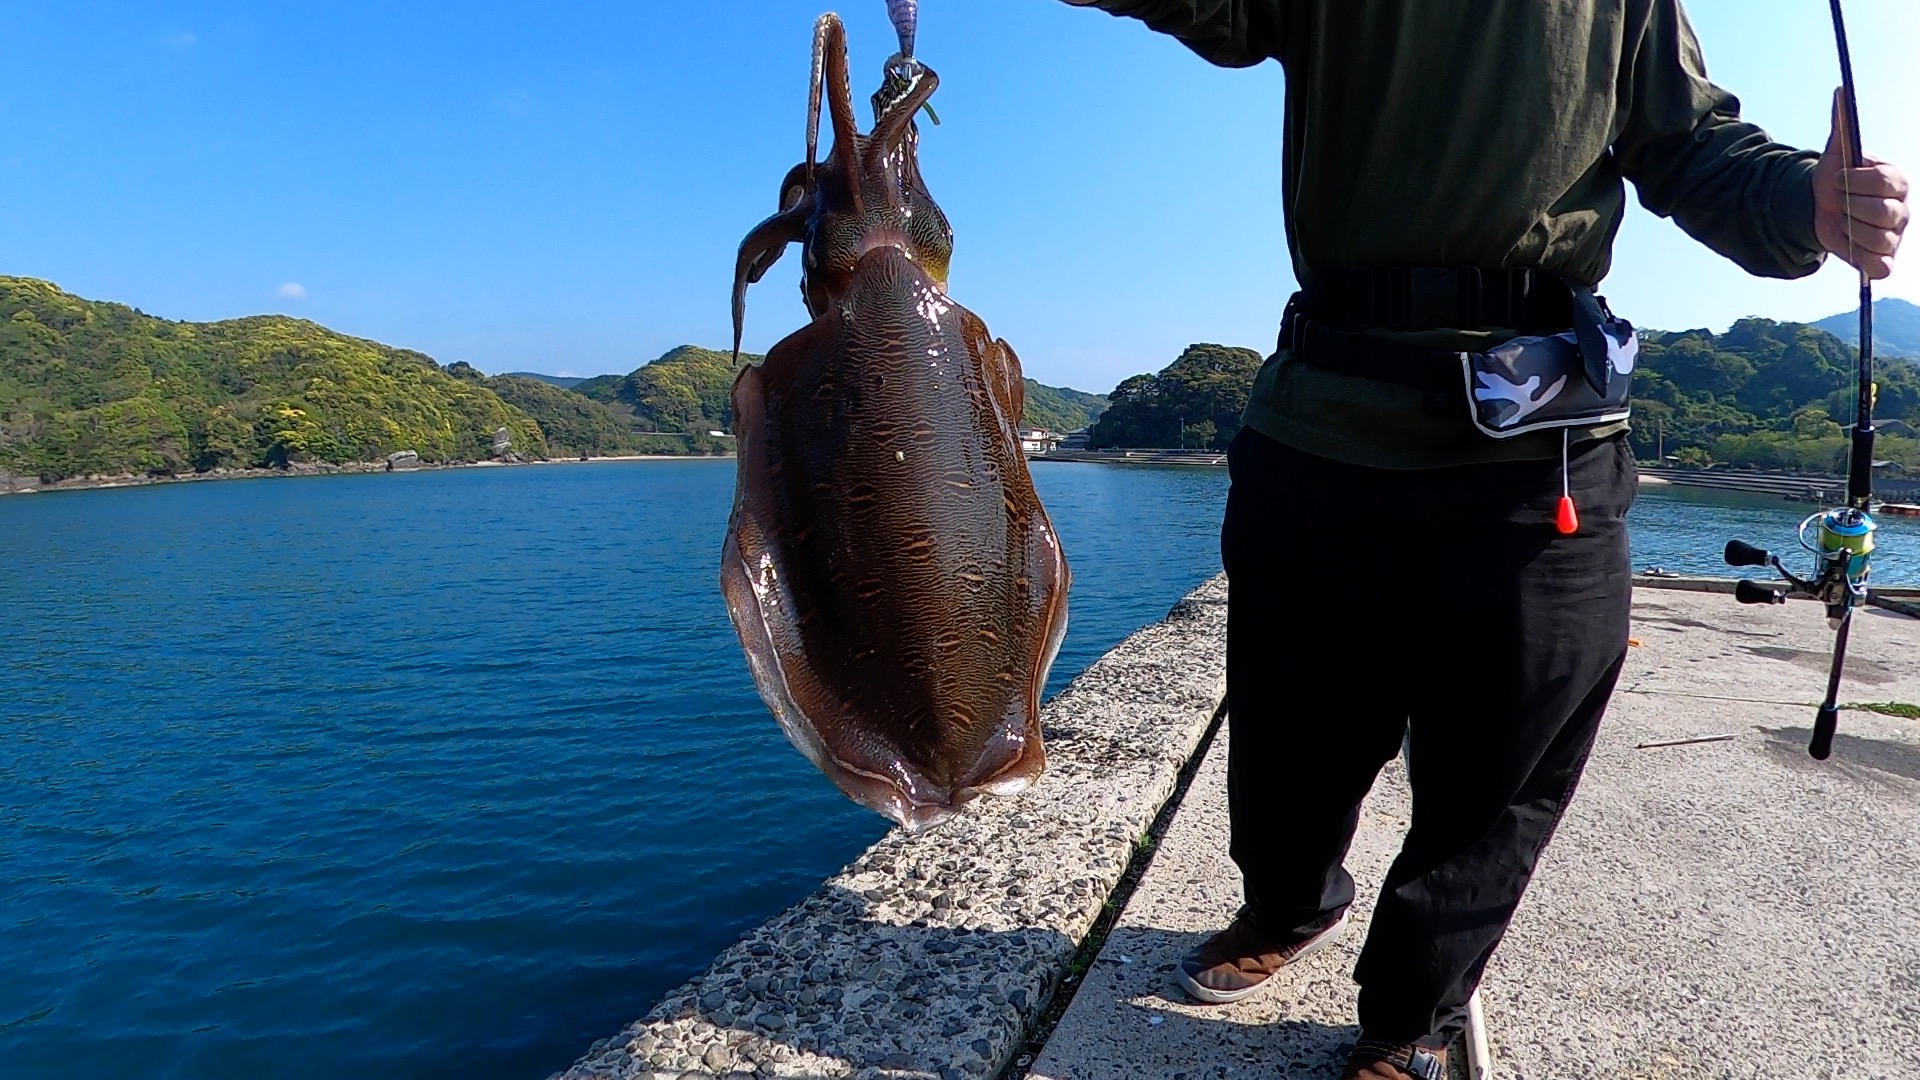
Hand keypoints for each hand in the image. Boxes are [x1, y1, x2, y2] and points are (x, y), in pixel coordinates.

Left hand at [1814, 87, 1908, 279]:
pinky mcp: (1885, 260)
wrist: (1819, 211)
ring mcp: (1896, 236)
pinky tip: (1850, 244)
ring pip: (1876, 240)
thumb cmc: (1835, 179)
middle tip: (1838, 204)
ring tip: (1842, 222)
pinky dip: (1862, 260)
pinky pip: (1880, 267)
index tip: (1836, 180)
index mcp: (1896, 180)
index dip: (1854, 183)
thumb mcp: (1835, 153)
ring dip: (1848, 231)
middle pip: (1880, 213)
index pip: (1884, 183)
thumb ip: (1841, 125)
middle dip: (1848, 208)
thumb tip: (1841, 91)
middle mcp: (1902, 209)